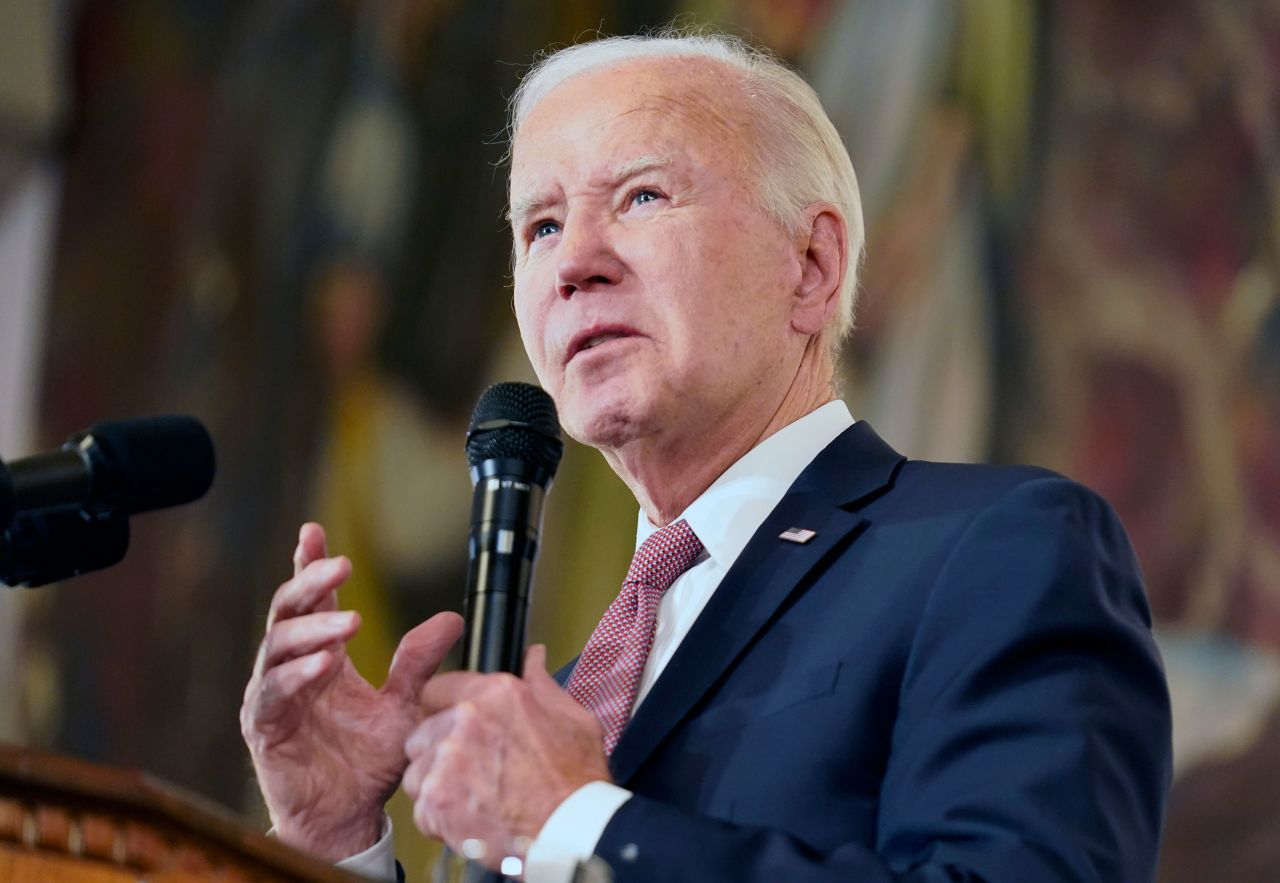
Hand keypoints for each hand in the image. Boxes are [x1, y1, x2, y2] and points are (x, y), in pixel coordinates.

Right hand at [240, 523, 463, 860]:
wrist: (346, 816)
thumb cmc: (367, 762)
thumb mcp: (402, 705)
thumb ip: (419, 664)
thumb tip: (452, 620)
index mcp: (321, 655)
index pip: (311, 601)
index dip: (309, 565)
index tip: (314, 532)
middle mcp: (291, 667)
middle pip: (288, 610)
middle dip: (310, 582)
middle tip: (340, 566)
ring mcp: (272, 695)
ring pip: (279, 646)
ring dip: (314, 630)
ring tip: (349, 624)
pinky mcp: (265, 727)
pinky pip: (274, 693)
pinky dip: (298, 675)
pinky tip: (325, 664)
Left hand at [404, 644, 610, 870]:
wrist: (572, 830)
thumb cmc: (576, 779)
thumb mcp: (571, 717)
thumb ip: (541, 682)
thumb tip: (532, 657)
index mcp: (496, 694)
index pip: (437, 690)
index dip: (444, 711)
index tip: (454, 728)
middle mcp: (465, 720)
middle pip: (421, 733)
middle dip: (438, 752)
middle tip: (470, 772)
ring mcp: (447, 761)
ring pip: (417, 773)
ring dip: (436, 786)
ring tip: (472, 799)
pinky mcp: (437, 801)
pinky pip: (421, 810)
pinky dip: (441, 820)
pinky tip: (471, 820)